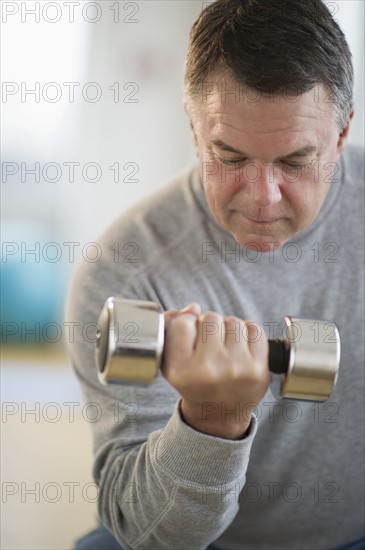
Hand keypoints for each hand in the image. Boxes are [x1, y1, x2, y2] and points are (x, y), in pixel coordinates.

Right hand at [162, 306, 269, 439]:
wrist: (219, 412)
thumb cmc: (194, 381)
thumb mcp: (172, 361)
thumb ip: (173, 329)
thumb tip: (193, 308)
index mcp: (180, 369)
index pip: (182, 323)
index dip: (187, 324)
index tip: (190, 337)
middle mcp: (207, 370)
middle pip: (210, 318)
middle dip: (209, 326)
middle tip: (209, 345)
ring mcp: (235, 368)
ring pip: (233, 321)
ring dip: (229, 329)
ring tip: (225, 347)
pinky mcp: (258, 368)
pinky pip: (254, 329)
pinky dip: (249, 334)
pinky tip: (241, 348)